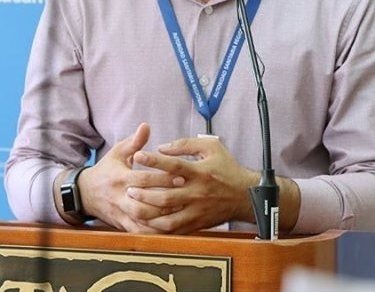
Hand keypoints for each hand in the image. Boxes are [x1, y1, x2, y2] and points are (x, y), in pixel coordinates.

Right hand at [76, 123, 186, 232]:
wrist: (85, 193)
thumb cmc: (106, 170)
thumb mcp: (117, 153)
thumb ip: (134, 142)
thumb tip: (146, 126)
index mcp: (119, 177)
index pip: (142, 179)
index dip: (161, 178)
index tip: (180, 175)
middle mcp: (119, 197)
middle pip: (143, 202)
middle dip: (164, 200)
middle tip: (185, 195)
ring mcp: (121, 212)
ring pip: (142, 220)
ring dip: (162, 217)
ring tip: (180, 211)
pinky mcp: (122, 224)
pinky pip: (140, 232)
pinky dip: (154, 231)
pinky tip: (170, 227)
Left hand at [125, 135, 260, 233]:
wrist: (245, 196)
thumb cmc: (227, 168)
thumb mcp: (212, 147)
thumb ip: (186, 144)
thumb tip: (162, 147)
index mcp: (200, 172)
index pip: (174, 166)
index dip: (155, 160)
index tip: (138, 156)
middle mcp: (197, 193)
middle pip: (166, 196)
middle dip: (145, 193)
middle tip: (128, 188)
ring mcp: (197, 210)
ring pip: (168, 217)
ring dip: (149, 213)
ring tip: (133, 207)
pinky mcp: (197, 223)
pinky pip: (175, 229)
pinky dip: (159, 228)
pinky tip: (146, 222)